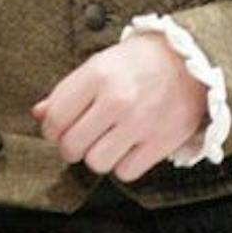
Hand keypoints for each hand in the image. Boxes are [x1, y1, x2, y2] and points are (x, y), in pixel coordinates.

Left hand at [31, 32, 208, 180]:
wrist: (192, 60)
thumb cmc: (141, 61)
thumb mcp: (100, 64)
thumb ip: (67, 91)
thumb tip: (39, 114)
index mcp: (98, 75)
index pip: (55, 119)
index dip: (52, 128)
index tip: (61, 127)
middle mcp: (118, 100)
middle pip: (72, 147)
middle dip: (72, 146)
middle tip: (82, 136)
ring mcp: (141, 123)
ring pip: (97, 163)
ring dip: (98, 156)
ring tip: (107, 141)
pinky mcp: (161, 142)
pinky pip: (126, 172)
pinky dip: (124, 164)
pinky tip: (128, 146)